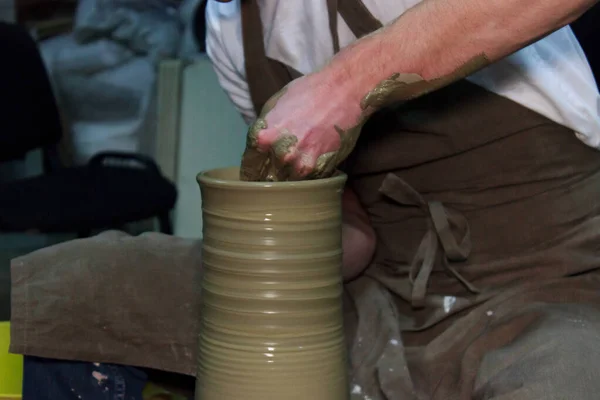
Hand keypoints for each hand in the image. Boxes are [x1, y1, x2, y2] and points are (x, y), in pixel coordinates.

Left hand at [240, 70, 366, 180]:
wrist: (343, 91)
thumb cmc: (310, 91)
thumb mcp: (277, 103)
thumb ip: (266, 126)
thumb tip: (260, 142)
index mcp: (264, 136)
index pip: (250, 164)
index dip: (254, 167)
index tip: (257, 170)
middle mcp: (280, 153)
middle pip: (268, 176)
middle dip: (272, 174)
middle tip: (281, 167)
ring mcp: (300, 163)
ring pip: (289, 182)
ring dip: (292, 177)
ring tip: (299, 164)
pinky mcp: (320, 168)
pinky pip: (309, 180)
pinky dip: (310, 175)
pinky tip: (314, 161)